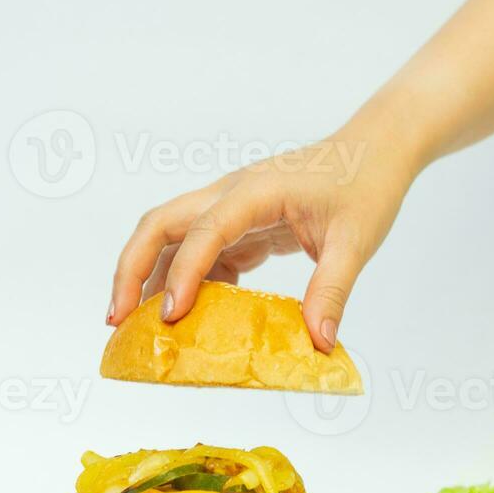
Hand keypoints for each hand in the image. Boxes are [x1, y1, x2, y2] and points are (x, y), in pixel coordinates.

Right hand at [109, 99, 418, 351]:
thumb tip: (318, 343)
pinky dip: (187, 283)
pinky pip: (200, 253)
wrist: (376, 149)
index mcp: (255, 191)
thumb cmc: (366, 184)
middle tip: (117, 321)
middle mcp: (230, 195)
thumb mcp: (356, 242)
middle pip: (159, 225)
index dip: (183, 274)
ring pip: (170, 238)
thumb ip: (332, 291)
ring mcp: (230, 208)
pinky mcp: (240, 224)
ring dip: (148, 278)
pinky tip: (190, 317)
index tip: (171, 316)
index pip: (204, 231)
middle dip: (131, 270)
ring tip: (137, 328)